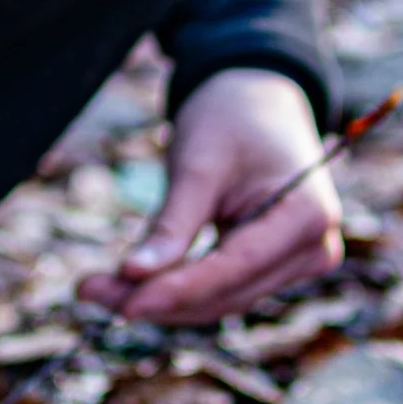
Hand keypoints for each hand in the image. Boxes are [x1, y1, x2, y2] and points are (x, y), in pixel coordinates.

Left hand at [76, 68, 340, 325]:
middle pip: (227, 294)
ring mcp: (298, 262)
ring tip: (96, 288)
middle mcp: (313, 248)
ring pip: (221, 300)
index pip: (235, 268)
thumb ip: (171, 225)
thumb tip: (132, 277)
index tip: (124, 304)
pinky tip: (127, 285)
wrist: (256, 99)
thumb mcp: (197, 165)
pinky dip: (176, 288)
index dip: (177, 290)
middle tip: (89, 290)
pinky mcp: (273, 267)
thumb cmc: (231, 118)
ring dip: (160, 300)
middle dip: (157, 298)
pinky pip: (222, 289)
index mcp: (307, 215)